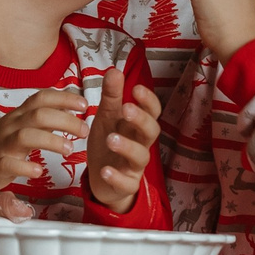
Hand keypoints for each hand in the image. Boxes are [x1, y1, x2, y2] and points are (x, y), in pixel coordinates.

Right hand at [0, 88, 88, 202]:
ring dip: (50, 140)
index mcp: (19, 116)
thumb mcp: (20, 126)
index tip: (85, 105)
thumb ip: (43, 119)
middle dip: (65, 120)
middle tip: (84, 131)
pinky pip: (9, 164)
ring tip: (68, 149)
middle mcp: (11, 126)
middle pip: (39, 115)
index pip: (42, 98)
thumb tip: (71, 112)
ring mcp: (2, 145)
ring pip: (26, 136)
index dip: (64, 98)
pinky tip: (38, 172)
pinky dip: (25, 167)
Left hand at [84, 65, 162, 213]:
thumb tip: (115, 70)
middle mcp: (140, 144)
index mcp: (136, 125)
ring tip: (111, 139)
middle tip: (126, 109)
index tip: (136, 88)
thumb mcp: (106, 117)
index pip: (152, 111)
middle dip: (141, 120)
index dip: (148, 100)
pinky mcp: (126, 184)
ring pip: (141, 156)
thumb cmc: (109, 143)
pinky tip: (105, 170)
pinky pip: (127, 183)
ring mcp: (134, 166)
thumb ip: (111, 96)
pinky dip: (117, 177)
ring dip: (128, 147)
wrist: (102, 179)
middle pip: (151, 132)